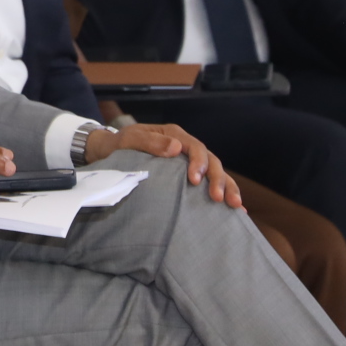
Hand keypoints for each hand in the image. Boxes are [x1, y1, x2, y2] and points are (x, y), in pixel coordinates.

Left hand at [91, 122, 242, 208]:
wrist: (110, 151)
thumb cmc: (119, 144)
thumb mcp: (130, 139)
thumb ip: (150, 142)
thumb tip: (176, 148)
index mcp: (174, 135)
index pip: (194, 147)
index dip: (198, 163)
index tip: (195, 181)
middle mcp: (186, 146)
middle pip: (211, 160)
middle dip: (218, 179)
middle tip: (220, 198)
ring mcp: (189, 161)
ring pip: (216, 172)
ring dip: (227, 187)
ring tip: (235, 206)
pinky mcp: (188, 175)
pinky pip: (209, 183)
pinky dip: (224, 193)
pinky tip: (236, 210)